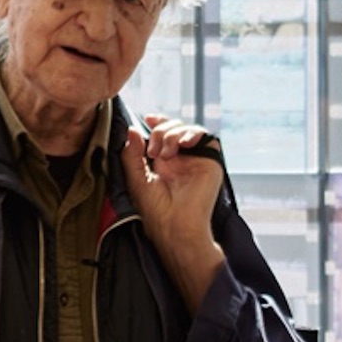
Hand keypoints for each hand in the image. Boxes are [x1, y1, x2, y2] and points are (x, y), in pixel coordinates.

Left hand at [121, 116, 226, 310]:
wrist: (175, 224)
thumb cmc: (155, 208)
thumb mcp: (136, 178)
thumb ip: (131, 154)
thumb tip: (130, 130)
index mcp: (162, 161)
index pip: (162, 132)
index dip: (157, 122)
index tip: (147, 118)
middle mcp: (179, 158)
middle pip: (174, 127)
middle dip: (160, 130)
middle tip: (151, 150)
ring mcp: (195, 159)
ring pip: (188, 129)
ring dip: (172, 134)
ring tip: (164, 154)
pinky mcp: (210, 162)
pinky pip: (207, 137)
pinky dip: (192, 133)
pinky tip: (182, 145)